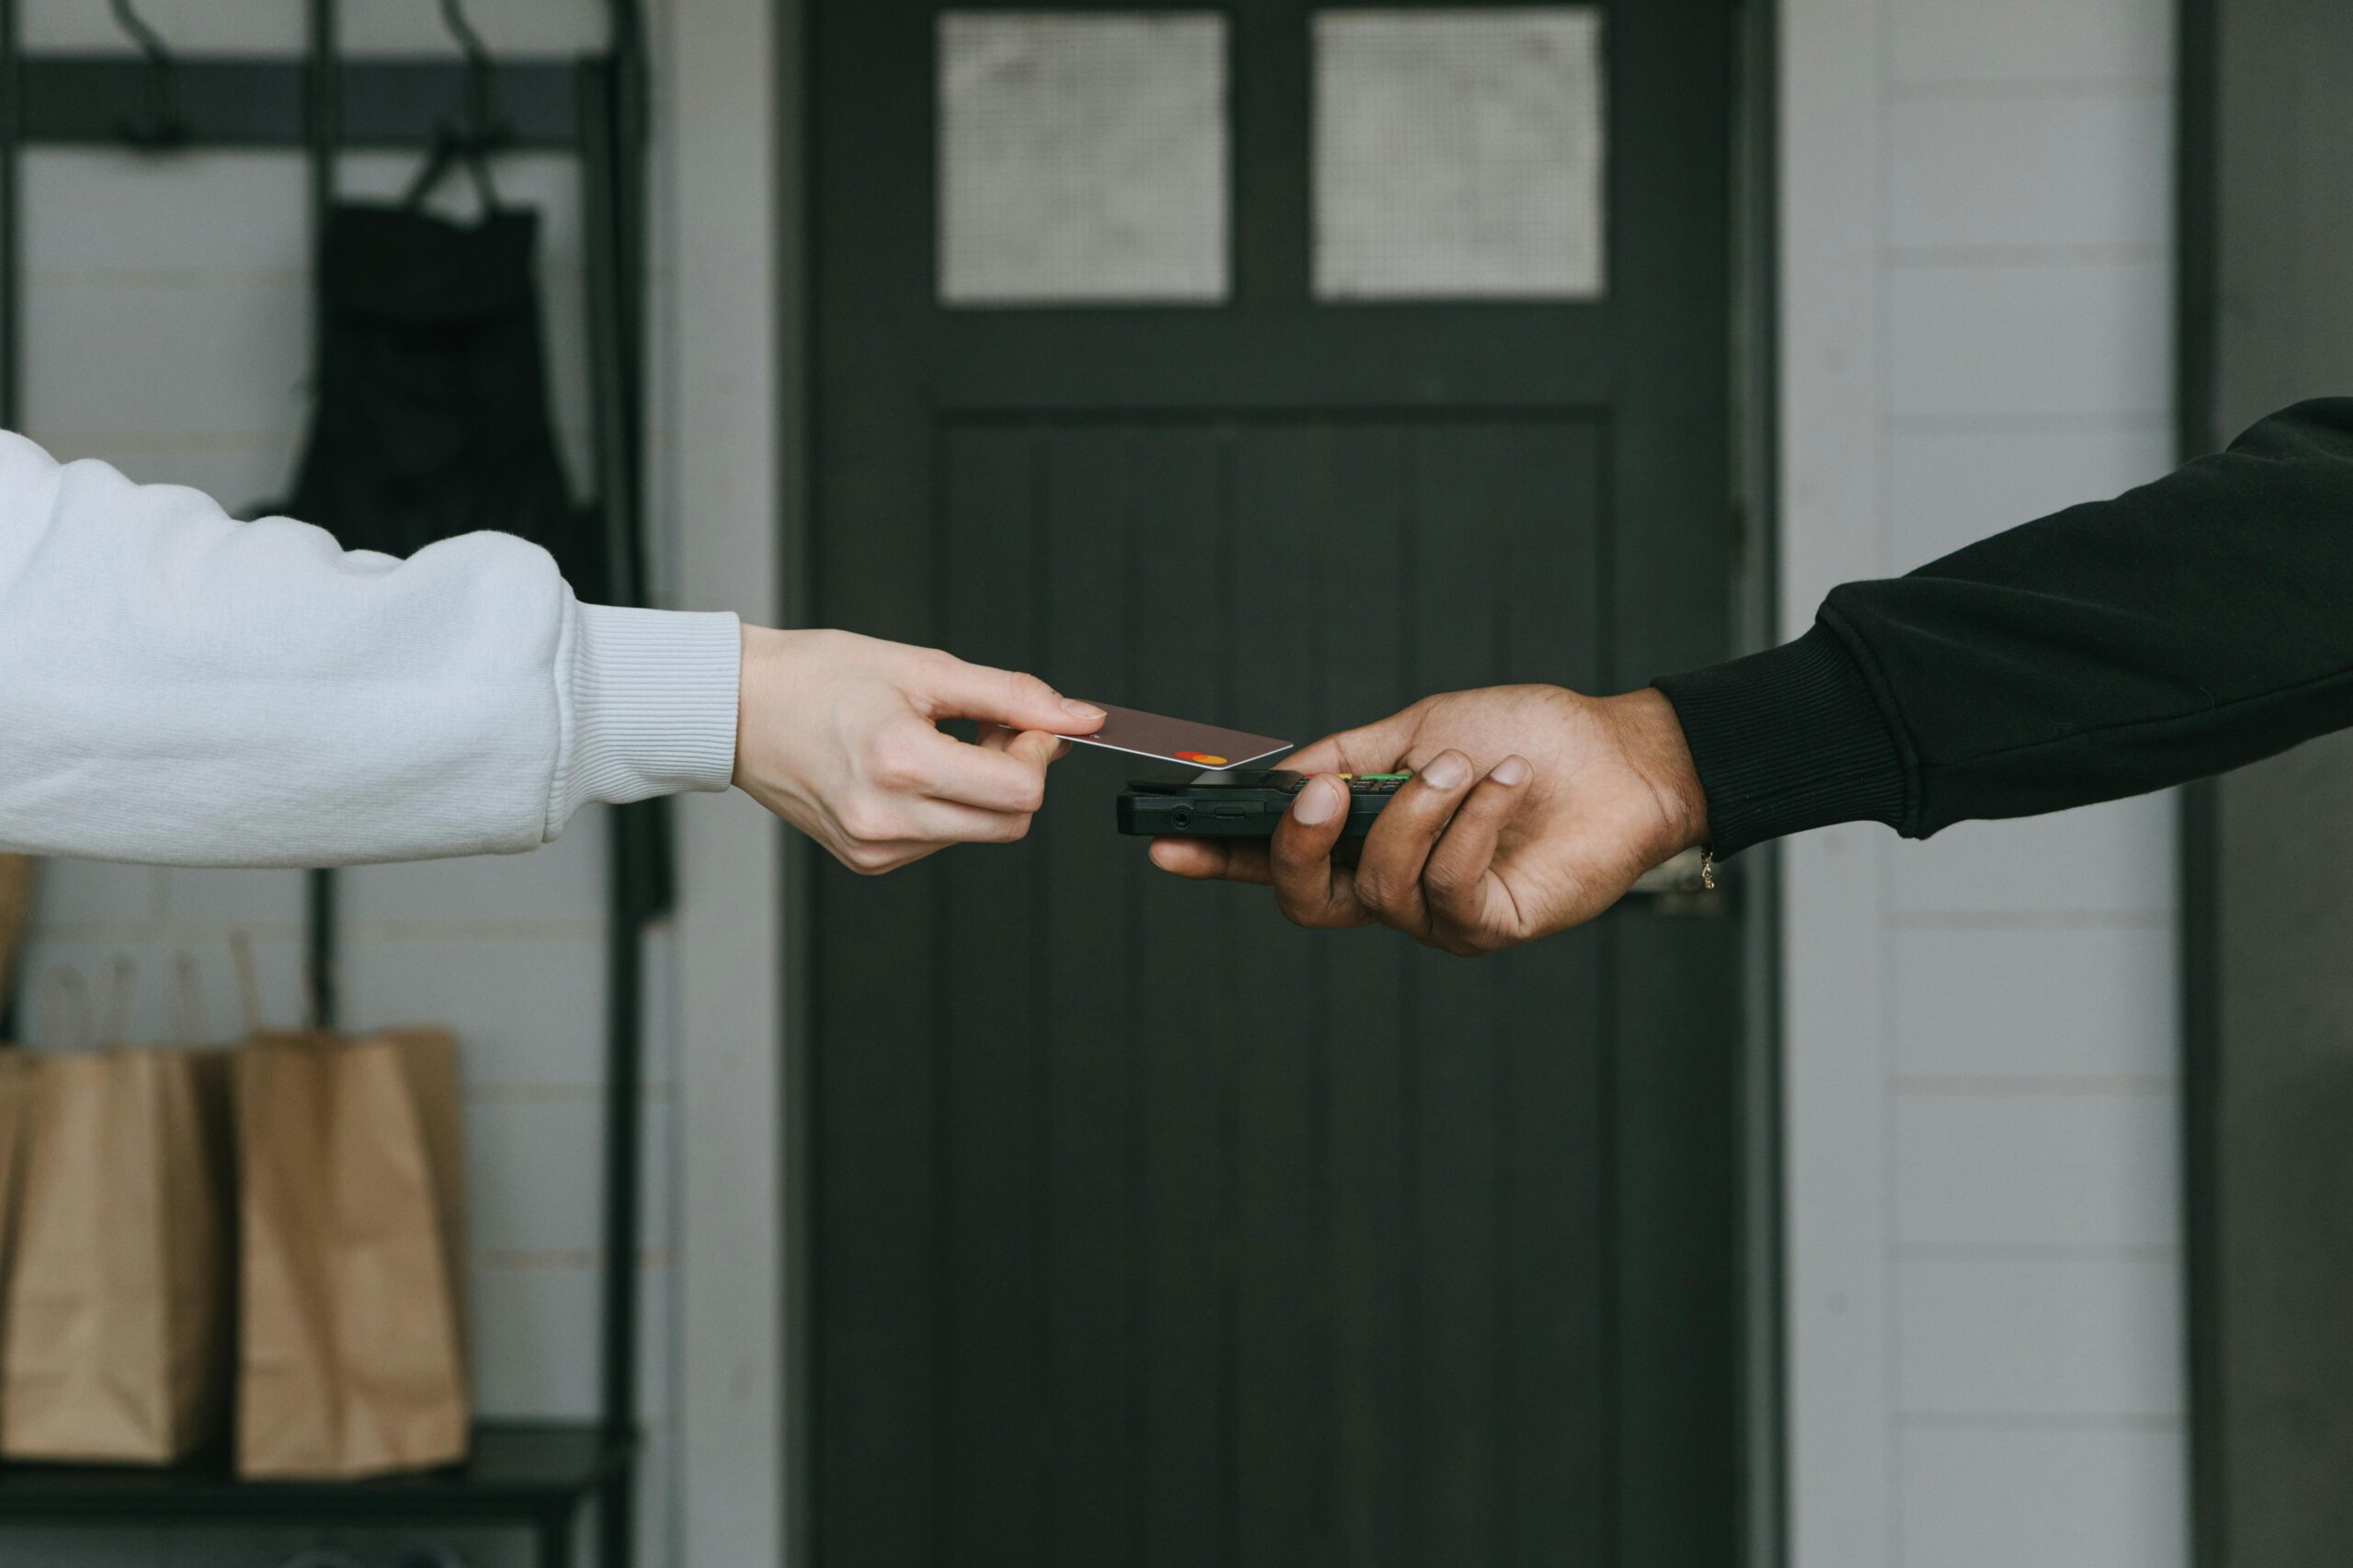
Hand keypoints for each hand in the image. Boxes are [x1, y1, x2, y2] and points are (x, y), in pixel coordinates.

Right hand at [733, 627, 1102, 874]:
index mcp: (900, 763)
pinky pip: (939, 840)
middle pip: (1010, 821)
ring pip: (978, 832)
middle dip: (1014, 773)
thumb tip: (1078, 717)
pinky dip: (944, 806)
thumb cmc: (816, 677)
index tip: (1024, 723)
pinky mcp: (866, 860)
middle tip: (983, 729)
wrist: (737, 709)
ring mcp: (875, 848)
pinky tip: (909, 770)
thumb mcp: (922, 668)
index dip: (1038, 753)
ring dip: (979, 790)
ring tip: (936, 742)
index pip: (1021, 791)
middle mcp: (887, 818)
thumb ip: (1009, 695)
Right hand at [1149, 685, 1706, 954]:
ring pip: (1378, 884)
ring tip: (1467, 764)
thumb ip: (1342, 758)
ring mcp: (1438, 914)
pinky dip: (1472, 823)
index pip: (1275, 861)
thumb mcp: (1417, 731)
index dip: (1217, 859)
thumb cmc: (1525, 736)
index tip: (1164, 843)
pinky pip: (1447, 887)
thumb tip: (1274, 782)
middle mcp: (1393, 886)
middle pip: (1306, 898)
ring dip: (1418, 812)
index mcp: (1364, 839)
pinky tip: (1505, 783)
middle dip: (1296, 846)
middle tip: (1321, 796)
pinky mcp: (1489, 925)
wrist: (1621, 754)